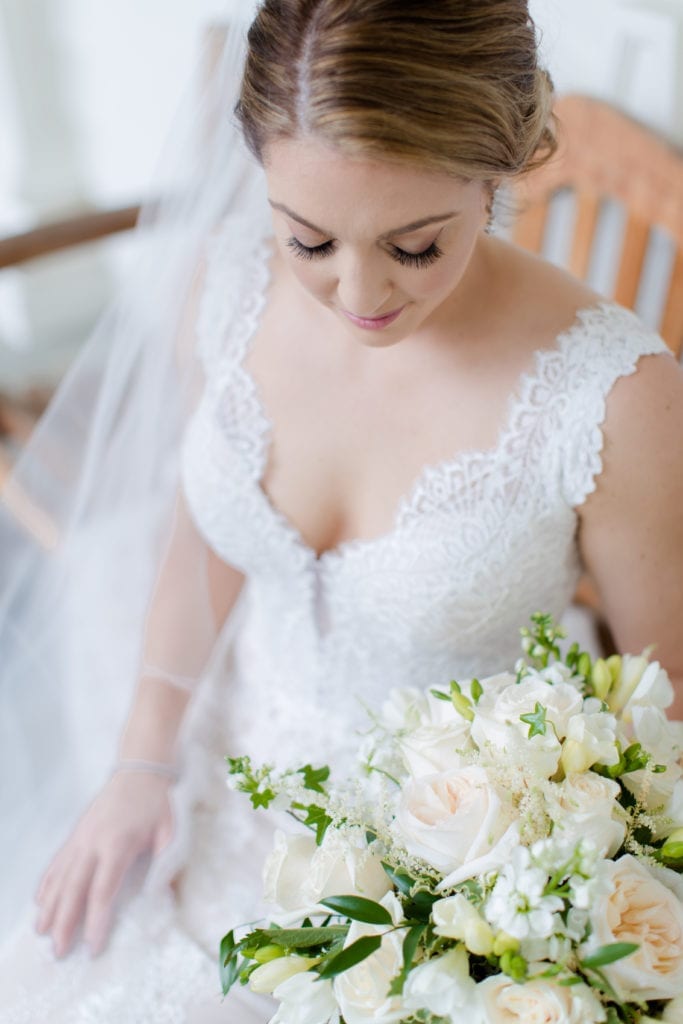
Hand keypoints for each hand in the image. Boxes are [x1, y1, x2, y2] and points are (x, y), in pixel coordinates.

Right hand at [35, 770, 174, 957]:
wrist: (140, 770)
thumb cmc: (158, 802)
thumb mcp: (170, 831)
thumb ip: (166, 864)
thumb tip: (164, 897)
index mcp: (117, 845)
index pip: (102, 891)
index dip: (96, 921)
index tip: (92, 947)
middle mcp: (92, 843)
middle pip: (73, 889)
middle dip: (64, 922)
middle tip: (58, 951)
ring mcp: (80, 837)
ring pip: (60, 877)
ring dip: (49, 906)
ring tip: (41, 932)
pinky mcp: (76, 833)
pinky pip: (57, 862)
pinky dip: (47, 882)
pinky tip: (40, 901)